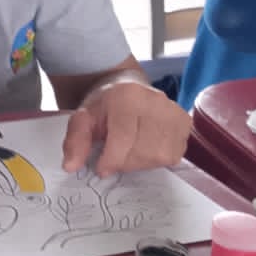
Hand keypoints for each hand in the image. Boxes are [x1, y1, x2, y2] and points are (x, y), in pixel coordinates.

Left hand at [61, 80, 190, 176]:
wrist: (125, 87)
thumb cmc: (104, 105)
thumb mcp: (82, 118)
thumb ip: (75, 141)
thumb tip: (71, 166)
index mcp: (128, 96)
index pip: (123, 138)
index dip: (111, 160)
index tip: (101, 168)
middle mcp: (156, 102)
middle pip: (143, 151)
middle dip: (124, 162)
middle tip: (114, 158)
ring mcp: (174, 112)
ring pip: (160, 156)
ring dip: (140, 162)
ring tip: (129, 151)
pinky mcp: (185, 123)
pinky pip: (173, 155)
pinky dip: (156, 159)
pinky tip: (145, 148)